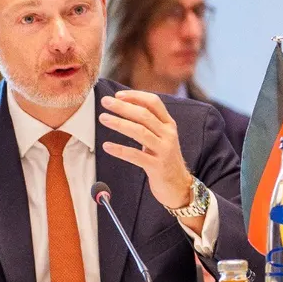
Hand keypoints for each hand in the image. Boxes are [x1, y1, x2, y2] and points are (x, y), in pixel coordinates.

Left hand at [99, 90, 193, 210]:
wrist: (178, 186)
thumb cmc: (164, 159)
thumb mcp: (161, 137)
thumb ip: (149, 123)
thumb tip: (126, 106)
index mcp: (169, 124)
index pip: (154, 102)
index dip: (136, 96)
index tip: (118, 95)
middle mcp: (168, 134)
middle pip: (144, 115)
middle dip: (123, 107)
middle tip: (105, 102)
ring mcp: (164, 150)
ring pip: (140, 132)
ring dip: (119, 123)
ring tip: (103, 118)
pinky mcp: (157, 166)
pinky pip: (136, 156)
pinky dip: (120, 150)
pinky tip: (106, 146)